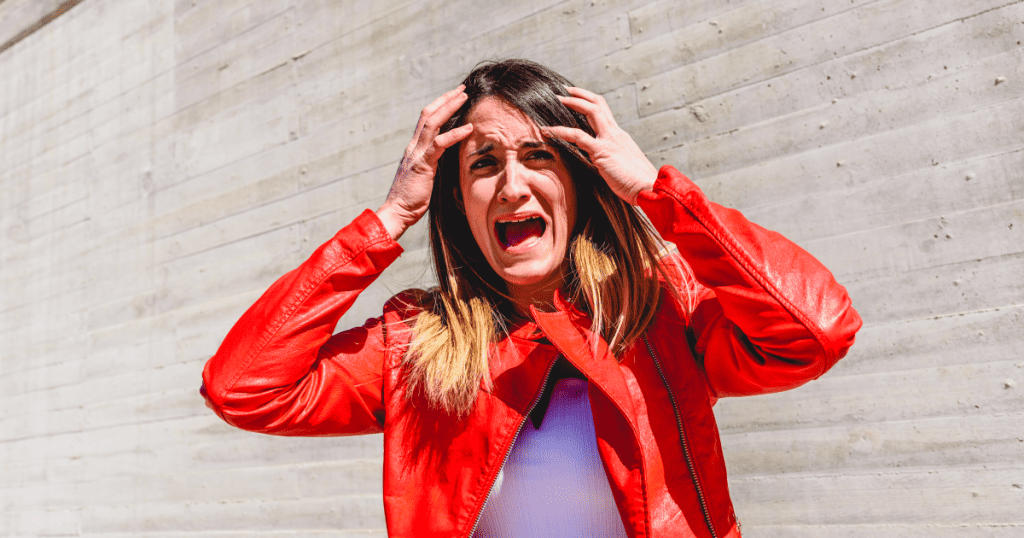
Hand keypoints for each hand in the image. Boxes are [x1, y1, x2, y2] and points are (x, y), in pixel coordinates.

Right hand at [377, 86, 473, 239]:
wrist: (396, 212)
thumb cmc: (411, 199)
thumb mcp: (424, 177)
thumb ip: (432, 164)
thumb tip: (446, 160)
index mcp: (414, 148)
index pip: (426, 120)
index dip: (439, 106)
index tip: (454, 97)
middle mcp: (413, 146)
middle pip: (429, 114)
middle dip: (445, 99)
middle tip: (462, 89)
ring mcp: (417, 153)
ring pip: (432, 122)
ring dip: (449, 107)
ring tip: (464, 98)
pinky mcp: (423, 164)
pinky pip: (439, 144)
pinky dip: (455, 134)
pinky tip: (468, 128)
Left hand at [541, 87, 657, 204]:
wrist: (651, 188)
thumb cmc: (639, 184)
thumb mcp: (624, 167)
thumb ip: (613, 161)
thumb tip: (604, 166)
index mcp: (620, 136)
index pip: (604, 111)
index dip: (589, 102)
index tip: (576, 98)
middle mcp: (615, 134)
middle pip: (598, 104)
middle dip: (580, 94)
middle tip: (564, 90)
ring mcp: (609, 140)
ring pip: (590, 111)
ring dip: (572, 103)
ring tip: (555, 99)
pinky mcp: (602, 152)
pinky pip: (577, 136)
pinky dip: (560, 131)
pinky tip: (547, 131)